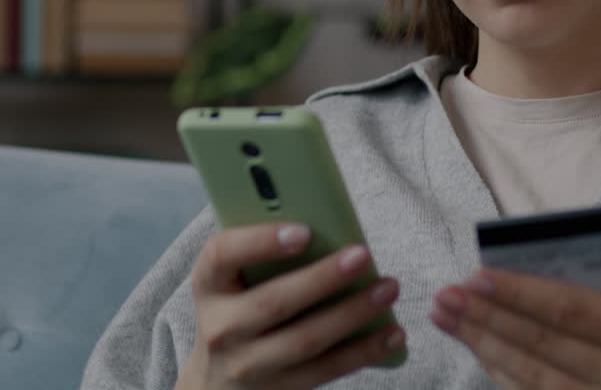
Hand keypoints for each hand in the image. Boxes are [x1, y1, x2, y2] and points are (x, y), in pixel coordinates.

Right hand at [177, 223, 405, 389]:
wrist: (216, 380)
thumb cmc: (237, 307)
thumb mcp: (232, 280)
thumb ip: (262, 253)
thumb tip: (326, 226)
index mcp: (208, 285)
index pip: (222, 255)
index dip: (260, 241)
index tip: (303, 231)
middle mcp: (222, 327)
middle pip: (274, 302)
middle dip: (323, 278)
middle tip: (363, 254)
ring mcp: (248, 364)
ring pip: (306, 339)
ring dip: (352, 313)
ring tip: (387, 289)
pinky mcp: (280, 389)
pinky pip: (326, 369)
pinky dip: (364, 351)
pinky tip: (392, 332)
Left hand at [430, 268, 600, 389]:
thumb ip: (582, 302)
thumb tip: (504, 279)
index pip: (569, 307)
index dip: (518, 293)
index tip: (475, 276)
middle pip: (542, 341)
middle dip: (486, 316)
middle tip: (445, 295)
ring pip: (529, 373)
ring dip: (480, 342)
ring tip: (444, 317)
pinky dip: (497, 368)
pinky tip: (473, 346)